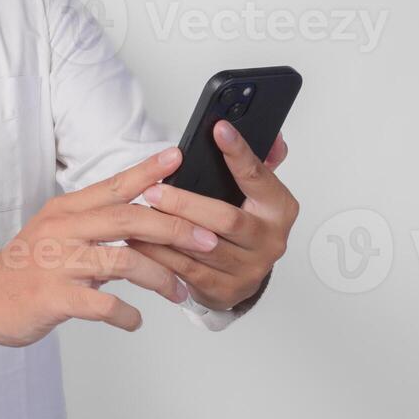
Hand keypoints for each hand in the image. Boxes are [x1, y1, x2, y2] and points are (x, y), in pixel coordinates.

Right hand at [0, 147, 220, 345]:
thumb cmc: (24, 266)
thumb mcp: (56, 231)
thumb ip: (94, 224)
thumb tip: (140, 220)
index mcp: (66, 211)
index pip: (114, 185)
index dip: (148, 172)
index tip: (177, 158)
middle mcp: (64, 231)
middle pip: (128, 219)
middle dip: (174, 228)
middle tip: (206, 239)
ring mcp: (58, 264)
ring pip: (123, 262)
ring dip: (160, 278)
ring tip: (181, 291)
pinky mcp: (54, 297)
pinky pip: (103, 305)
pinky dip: (127, 315)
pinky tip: (137, 321)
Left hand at [127, 122, 298, 310]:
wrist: (241, 273)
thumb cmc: (243, 223)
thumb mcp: (253, 191)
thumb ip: (259, 161)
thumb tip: (272, 136)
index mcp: (279, 208)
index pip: (257, 176)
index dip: (238, 152)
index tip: (219, 130)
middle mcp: (270, 240)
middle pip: (225, 219)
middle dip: (185, 203)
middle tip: (155, 190)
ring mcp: (249, 268)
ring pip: (201, 247)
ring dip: (166, 230)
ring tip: (139, 213)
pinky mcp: (225, 289)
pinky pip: (187, 271)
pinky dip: (161, 254)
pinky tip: (142, 241)